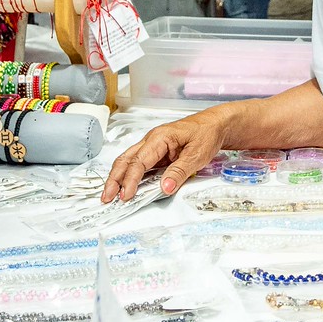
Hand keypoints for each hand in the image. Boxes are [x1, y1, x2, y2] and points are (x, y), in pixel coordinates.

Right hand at [102, 108, 229, 199]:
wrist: (216, 125)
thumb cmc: (207, 134)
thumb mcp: (197, 155)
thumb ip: (179, 172)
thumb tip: (164, 188)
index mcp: (159, 138)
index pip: (139, 161)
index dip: (130, 180)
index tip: (126, 195)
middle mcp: (151, 140)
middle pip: (126, 160)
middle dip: (114, 179)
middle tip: (106, 197)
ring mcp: (152, 146)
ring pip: (129, 161)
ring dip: (118, 178)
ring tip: (110, 194)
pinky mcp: (157, 153)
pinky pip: (139, 164)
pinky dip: (129, 175)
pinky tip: (126, 186)